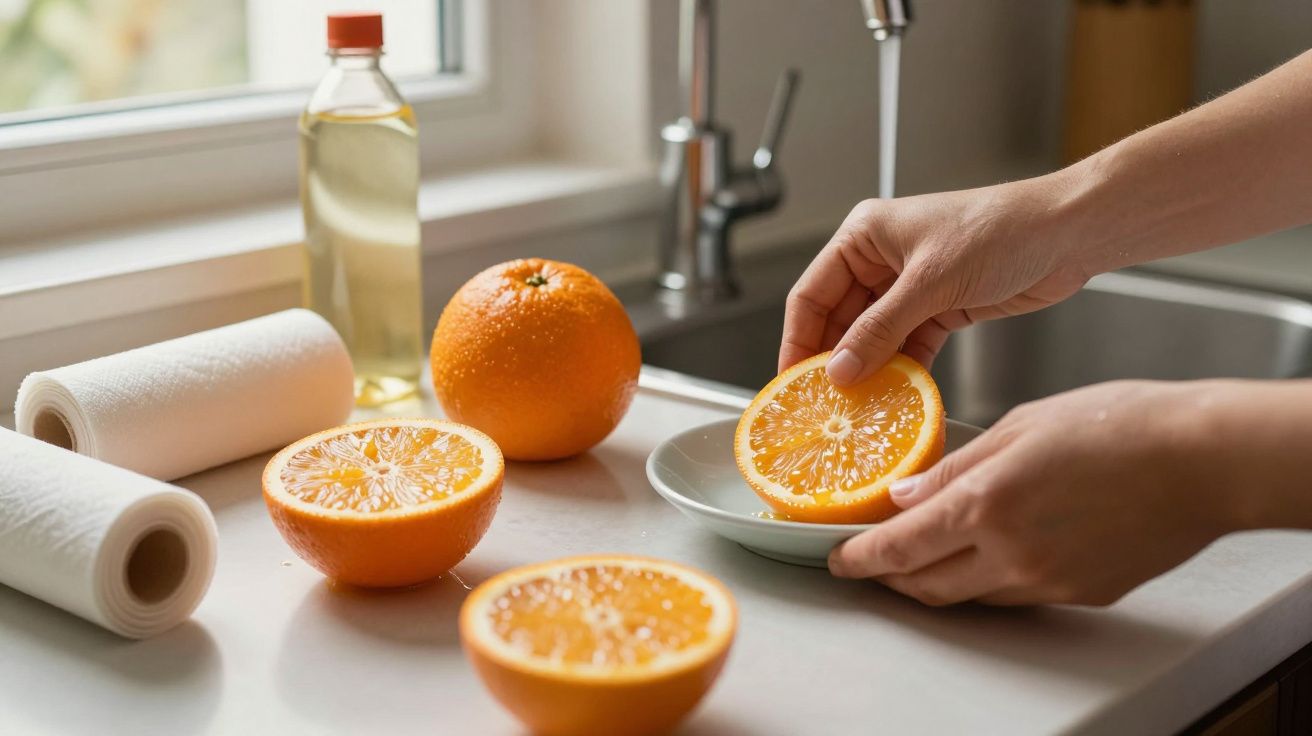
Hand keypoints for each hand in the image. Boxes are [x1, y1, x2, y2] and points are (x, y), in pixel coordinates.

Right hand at [780, 176, 1090, 382]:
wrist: (1068, 234)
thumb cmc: (1002, 231)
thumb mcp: (930, 282)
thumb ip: (880, 328)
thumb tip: (839, 370)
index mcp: (865, 235)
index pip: (812, 292)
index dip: (798, 338)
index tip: (791, 381)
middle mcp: (881, 259)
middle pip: (839, 319)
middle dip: (832, 360)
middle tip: (821, 404)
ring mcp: (910, 286)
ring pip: (872, 337)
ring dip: (867, 370)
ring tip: (854, 407)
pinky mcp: (939, 308)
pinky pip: (906, 346)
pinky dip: (901, 370)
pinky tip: (894, 396)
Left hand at [827, 381, 1245, 606]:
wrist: (1203, 458)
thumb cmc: (1119, 425)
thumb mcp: (1020, 426)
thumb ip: (954, 467)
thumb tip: (904, 494)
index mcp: (986, 505)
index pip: (899, 549)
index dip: (860, 559)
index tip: (840, 558)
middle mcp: (1012, 554)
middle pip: (926, 586)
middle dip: (891, 578)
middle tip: (872, 561)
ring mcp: (1048, 581)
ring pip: (971, 595)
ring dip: (938, 580)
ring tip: (926, 552)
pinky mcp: (1081, 593)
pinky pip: (1017, 594)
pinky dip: (989, 578)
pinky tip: (991, 550)